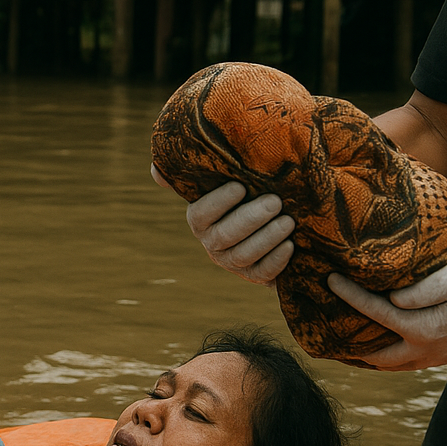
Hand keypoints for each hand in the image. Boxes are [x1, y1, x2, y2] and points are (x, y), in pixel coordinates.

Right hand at [153, 167, 294, 284]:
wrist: (278, 222)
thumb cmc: (252, 191)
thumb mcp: (230, 178)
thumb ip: (200, 171)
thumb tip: (155, 170)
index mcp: (201, 217)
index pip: (200, 213)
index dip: (217, 202)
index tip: (240, 187)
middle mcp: (212, 241)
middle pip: (224, 236)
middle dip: (250, 219)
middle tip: (274, 202)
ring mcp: (232, 261)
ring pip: (243, 255)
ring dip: (267, 238)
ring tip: (288, 221)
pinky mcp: (254, 275)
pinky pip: (262, 272)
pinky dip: (276, 260)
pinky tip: (291, 245)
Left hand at [328, 262, 446, 369]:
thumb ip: (420, 290)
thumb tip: (391, 299)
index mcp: (423, 329)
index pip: (375, 312)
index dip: (350, 295)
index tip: (330, 280)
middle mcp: (425, 350)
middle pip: (375, 354)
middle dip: (350, 342)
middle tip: (328, 327)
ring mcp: (434, 358)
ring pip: (390, 366)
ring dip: (366, 356)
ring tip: (345, 343)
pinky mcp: (441, 358)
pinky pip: (404, 364)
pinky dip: (385, 359)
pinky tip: (375, 348)